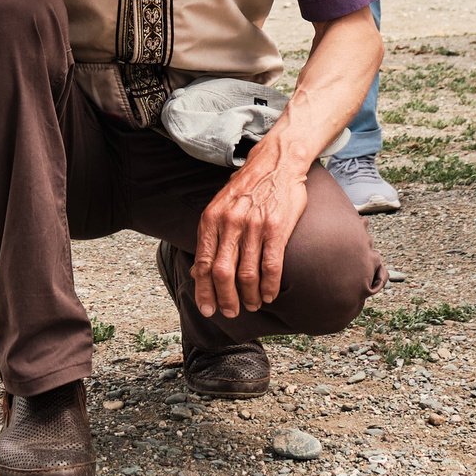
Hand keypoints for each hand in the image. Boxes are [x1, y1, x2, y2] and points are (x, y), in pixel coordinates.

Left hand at [191, 135, 312, 317]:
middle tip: (231, 312)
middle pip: (222, 273)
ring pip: (247, 274)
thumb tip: (199, 270)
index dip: (204, 291)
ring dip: (249, 296)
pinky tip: (269, 295)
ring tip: (252, 305)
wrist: (276, 163)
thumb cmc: (248, 187)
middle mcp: (230, 223)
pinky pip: (271, 266)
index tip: (208, 309)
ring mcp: (254, 226)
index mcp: (212, 219)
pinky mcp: (276, 228)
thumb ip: (210, 236)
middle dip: (225, 299)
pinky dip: (269, 286)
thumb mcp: (220, 206)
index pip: (202, 264)